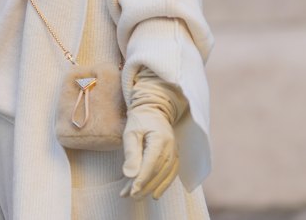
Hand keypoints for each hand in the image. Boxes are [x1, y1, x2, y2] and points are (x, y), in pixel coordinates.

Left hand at [119, 65, 186, 199]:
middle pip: (158, 172)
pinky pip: (171, 173)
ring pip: (165, 175)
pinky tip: (154, 194)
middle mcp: (171, 147)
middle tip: (131, 196)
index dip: (142, 179)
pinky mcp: (175, 156)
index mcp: (160, 139)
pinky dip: (164, 185)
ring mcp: (175, 152)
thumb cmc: (140, 120)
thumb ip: (131, 153)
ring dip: (151, 188)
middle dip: (144, 186)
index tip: (132, 191)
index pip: (151, 164)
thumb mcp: (130, 133)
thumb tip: (130, 174)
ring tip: (137, 196)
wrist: (154, 110)